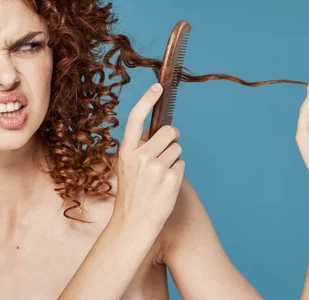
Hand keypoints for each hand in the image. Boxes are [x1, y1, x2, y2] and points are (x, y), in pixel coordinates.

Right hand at [112, 83, 185, 232]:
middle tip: (166, 150)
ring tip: (161, 175)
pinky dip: (177, 171)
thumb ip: (138, 148)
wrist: (134, 222)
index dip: (147, 99)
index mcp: (126, 151)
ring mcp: (156, 167)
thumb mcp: (126, 167)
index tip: (158, 86)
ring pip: (177, 148)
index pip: (136, 117)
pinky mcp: (171, 178)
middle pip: (168, 131)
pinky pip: (182, 163)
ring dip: (174, 157)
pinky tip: (166, 184)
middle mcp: (140, 156)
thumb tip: (160, 129)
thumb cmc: (132, 194)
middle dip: (172, 138)